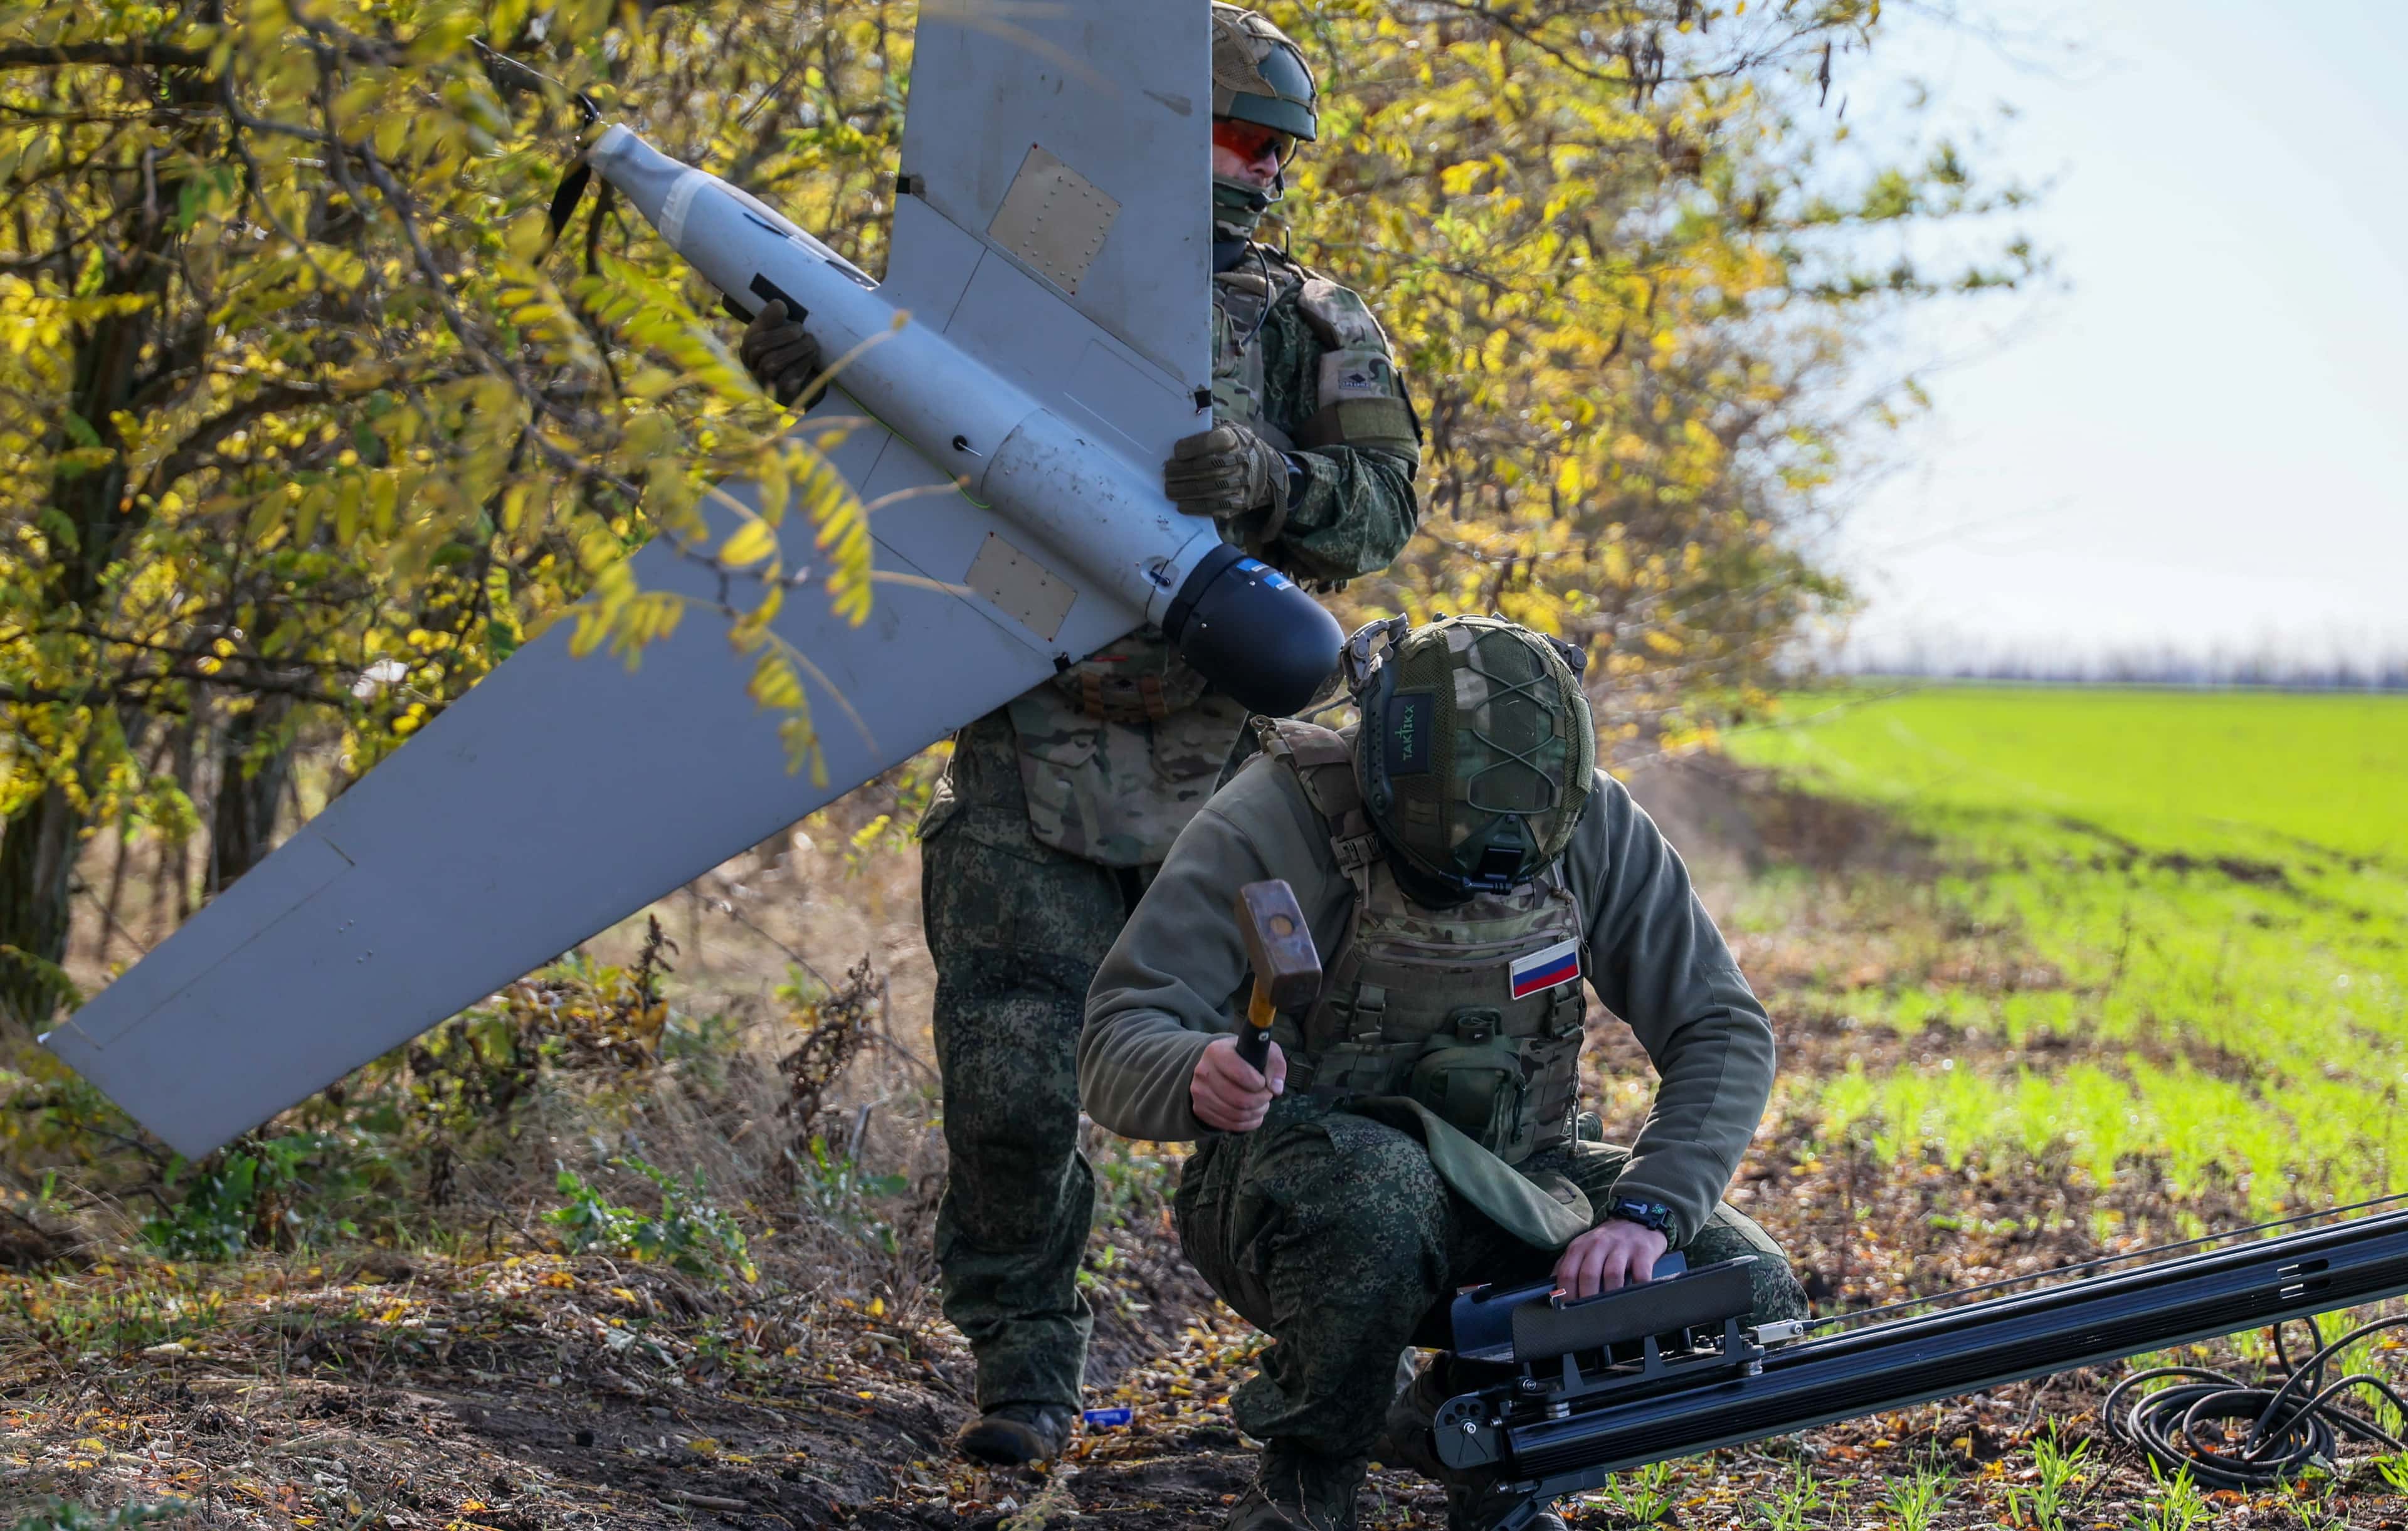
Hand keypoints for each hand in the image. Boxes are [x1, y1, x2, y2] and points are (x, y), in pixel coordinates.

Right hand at [739, 299, 824, 406]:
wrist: (816, 382)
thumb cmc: (798, 350)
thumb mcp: (785, 330)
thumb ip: (776, 317)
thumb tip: (779, 304)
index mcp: (750, 349)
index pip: (751, 335)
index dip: (767, 321)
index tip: (785, 310)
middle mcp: (754, 369)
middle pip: (759, 349)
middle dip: (784, 335)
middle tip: (803, 330)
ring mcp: (766, 385)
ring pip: (771, 364)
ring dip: (795, 350)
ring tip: (811, 343)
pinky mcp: (783, 397)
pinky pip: (786, 381)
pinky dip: (801, 366)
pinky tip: (812, 359)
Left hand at [1164, 423, 1290, 527]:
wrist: (1260, 466)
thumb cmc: (1230, 446)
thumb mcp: (1222, 430)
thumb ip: (1203, 432)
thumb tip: (1176, 442)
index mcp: (1234, 438)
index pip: (1214, 441)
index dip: (1194, 446)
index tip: (1176, 451)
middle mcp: (1241, 460)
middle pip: (1209, 467)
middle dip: (1184, 471)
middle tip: (1167, 472)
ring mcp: (1242, 483)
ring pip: (1211, 488)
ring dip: (1186, 491)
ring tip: (1169, 490)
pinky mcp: (1240, 501)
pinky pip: (1216, 506)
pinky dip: (1197, 507)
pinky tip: (1182, 505)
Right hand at [1190, 1033, 1285, 1131]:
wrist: (1219, 1067)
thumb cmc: (1245, 1058)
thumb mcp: (1264, 1052)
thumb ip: (1275, 1065)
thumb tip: (1276, 1088)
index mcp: (1217, 1051)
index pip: (1240, 1074)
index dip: (1258, 1083)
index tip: (1263, 1082)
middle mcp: (1203, 1071)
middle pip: (1239, 1099)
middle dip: (1260, 1101)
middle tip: (1267, 1096)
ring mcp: (1199, 1092)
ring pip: (1235, 1115)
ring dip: (1255, 1113)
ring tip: (1261, 1104)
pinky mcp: (1200, 1109)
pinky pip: (1229, 1125)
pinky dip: (1247, 1123)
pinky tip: (1252, 1114)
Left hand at [1552, 1218, 1669, 1301]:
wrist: (1636, 1222)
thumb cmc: (1606, 1243)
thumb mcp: (1583, 1249)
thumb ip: (1567, 1267)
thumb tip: (1553, 1293)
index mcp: (1580, 1247)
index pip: (1567, 1273)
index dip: (1567, 1295)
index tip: (1569, 1311)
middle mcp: (1599, 1244)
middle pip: (1588, 1275)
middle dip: (1587, 1298)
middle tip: (1589, 1316)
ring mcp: (1622, 1247)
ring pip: (1612, 1275)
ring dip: (1610, 1295)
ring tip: (1610, 1311)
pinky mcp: (1643, 1252)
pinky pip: (1640, 1275)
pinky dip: (1638, 1289)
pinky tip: (1635, 1300)